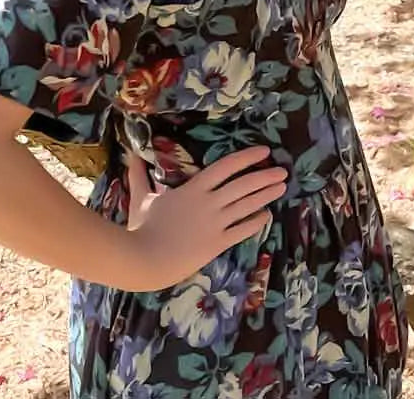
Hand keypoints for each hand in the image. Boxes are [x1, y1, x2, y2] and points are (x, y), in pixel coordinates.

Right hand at [123, 146, 285, 290]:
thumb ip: (140, 176)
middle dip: (265, 176)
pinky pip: (242, 230)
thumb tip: (130, 154)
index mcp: (194, 188)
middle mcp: (209, 203)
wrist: (146, 260)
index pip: (226, 166)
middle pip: (243, 185)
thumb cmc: (143, 227)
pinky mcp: (217, 244)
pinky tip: (267, 216)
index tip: (264, 152)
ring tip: (282, 187)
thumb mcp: (142, 197)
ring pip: (247, 205)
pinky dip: (256, 222)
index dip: (246, 157)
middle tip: (283, 171)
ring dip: (266, 195)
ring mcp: (215, 224)